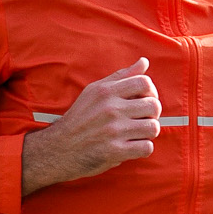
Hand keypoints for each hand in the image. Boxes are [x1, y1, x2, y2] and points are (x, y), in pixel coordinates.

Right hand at [22, 57, 161, 194]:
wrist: (58, 148)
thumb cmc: (79, 119)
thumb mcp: (95, 92)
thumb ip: (121, 77)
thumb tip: (144, 62)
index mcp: (106, 91)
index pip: (144, 83)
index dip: (151, 92)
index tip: (144, 101)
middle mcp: (110, 109)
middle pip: (153, 105)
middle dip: (152, 114)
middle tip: (142, 120)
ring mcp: (113, 130)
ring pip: (152, 127)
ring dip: (148, 132)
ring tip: (137, 133)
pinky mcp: (115, 151)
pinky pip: (146, 147)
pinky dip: (143, 149)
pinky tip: (132, 147)